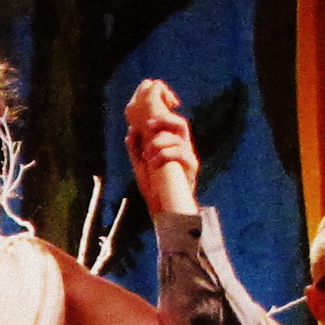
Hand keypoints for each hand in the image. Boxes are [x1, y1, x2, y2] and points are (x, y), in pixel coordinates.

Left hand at [124, 76, 199, 217]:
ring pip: (178, 138)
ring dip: (159, 143)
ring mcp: (188, 156)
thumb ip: (136, 147)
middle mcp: (183, 147)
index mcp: (172, 144)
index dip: (164, 115)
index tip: (147, 119)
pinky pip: (181, 153)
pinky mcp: (191, 167)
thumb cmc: (154, 187)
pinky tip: (154, 163)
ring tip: (148, 156)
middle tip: (149, 125)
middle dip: (164, 120)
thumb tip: (132, 129)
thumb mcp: (140, 164)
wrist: (163, 209)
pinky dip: (165, 155)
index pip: (172, 122)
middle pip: (181, 124)